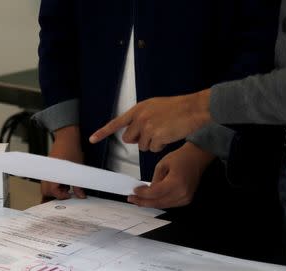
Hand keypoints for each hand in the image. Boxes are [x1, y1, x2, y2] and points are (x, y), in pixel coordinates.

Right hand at [41, 125, 86, 199]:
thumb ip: (78, 185)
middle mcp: (47, 173)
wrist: (67, 138)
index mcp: (53, 174)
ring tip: (66, 185)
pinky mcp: (48, 169)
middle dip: (55, 195)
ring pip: (45, 187)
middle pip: (45, 191)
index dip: (61, 195)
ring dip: (54, 189)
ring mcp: (46, 171)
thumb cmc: (71, 150)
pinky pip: (47, 180)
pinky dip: (54, 183)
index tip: (69, 195)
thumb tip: (81, 195)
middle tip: (66, 193)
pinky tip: (63, 180)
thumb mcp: (78, 170)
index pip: (53, 191)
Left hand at [90, 90, 211, 152]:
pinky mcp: (156, 135)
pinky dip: (161, 146)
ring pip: (142, 146)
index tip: (92, 139)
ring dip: (152, 144)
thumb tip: (131, 134)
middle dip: (139, 140)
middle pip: (129, 139)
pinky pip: (153, 149)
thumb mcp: (154, 107)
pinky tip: (169, 136)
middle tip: (154, 133)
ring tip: (165, 131)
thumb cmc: (178, 108)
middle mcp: (140, 117)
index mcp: (138, 109)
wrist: (193, 108)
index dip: (103, 132)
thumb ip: (141, 118)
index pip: (116, 123)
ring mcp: (147, 126)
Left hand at [128, 142, 214, 207]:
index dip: (143, 194)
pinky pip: (169, 204)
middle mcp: (182, 193)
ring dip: (150, 203)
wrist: (197, 157)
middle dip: (143, 202)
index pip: (155, 193)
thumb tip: (147, 191)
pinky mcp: (186, 200)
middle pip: (158, 202)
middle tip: (132, 199)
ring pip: (162, 205)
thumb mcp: (162, 164)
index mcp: (176, 182)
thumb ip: (154, 179)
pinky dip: (159, 202)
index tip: (134, 191)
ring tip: (139, 199)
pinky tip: (151, 199)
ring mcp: (185, 198)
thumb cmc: (181, 157)